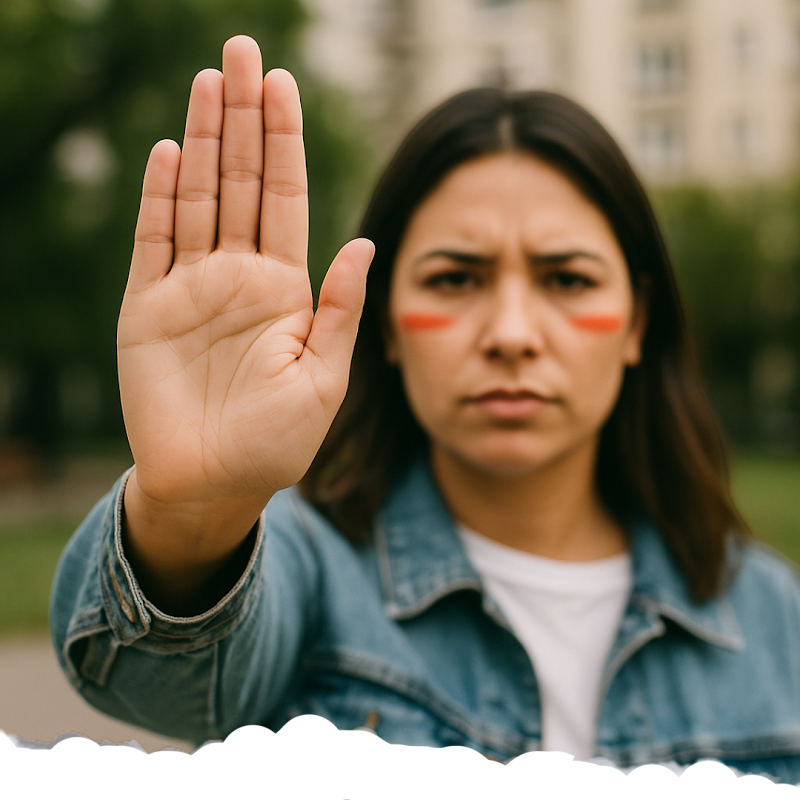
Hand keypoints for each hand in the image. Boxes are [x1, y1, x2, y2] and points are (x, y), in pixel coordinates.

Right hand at [118, 36, 371, 581]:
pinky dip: (159, 199)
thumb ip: (339, 310)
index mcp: (284, 289)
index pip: (284, 199)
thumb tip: (362, 243)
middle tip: (245, 52)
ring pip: (197, 197)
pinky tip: (168, 154)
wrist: (215, 484)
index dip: (284, 143)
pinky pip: (152, 243)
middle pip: (240, 182)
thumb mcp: (323, 377)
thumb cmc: (276, 441)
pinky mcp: (146, 309)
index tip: (284, 87)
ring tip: (212, 81)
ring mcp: (190, 289)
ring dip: (202, 140)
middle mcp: (238, 277)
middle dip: (244, 119)